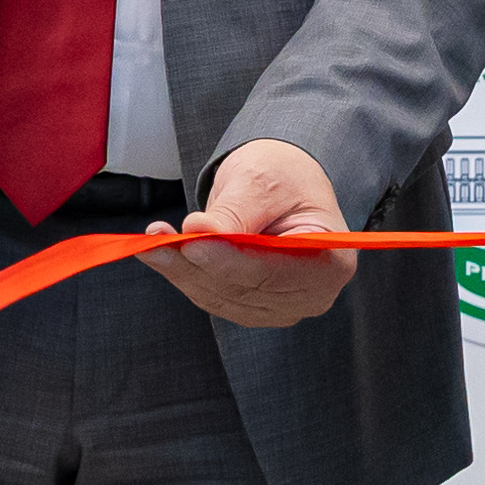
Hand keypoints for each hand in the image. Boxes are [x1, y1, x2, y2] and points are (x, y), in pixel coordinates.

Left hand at [144, 137, 358, 326]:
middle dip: (196, 265)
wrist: (283, 185)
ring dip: (182, 270)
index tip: (191, 243)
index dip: (231, 261)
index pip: (276, 272)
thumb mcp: (263, 182)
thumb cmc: (284, 177)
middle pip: (245, 289)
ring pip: (222, 297)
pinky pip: (213, 297)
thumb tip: (199, 231)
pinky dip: (185, 274)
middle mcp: (312, 295)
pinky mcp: (253, 308)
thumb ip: (234, 212)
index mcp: (332, 261)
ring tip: (153, 241)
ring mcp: (282, 307)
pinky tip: (161, 252)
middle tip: (157, 239)